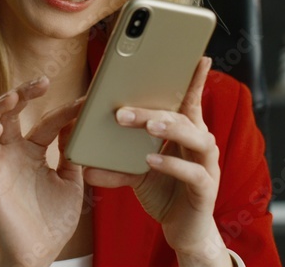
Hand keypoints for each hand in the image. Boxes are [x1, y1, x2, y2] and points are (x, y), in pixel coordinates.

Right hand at [0, 76, 86, 266]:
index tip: (86, 101)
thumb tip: (77, 121)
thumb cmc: (53, 220)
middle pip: (9, 113)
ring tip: (12, 96)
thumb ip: (71, 153)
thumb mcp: (71, 182)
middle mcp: (12, 153)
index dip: (64, 110)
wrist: (40, 255)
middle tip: (41, 82)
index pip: (46, 122)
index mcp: (32, 151)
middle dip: (22, 93)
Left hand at [82, 57, 228, 262]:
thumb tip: (78, 157)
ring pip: (195, 137)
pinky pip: (192, 172)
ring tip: (147, 125)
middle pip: (182, 115)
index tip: (195, 55)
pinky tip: (151, 160)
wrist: (183, 229)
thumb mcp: (135, 172)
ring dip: (169, 128)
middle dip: (153, 109)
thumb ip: (113, 162)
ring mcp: (207, 165)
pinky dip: (171, 164)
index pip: (189, 99)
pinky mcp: (205, 188)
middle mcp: (200, 143)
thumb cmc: (162, 191)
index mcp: (185, 132)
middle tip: (122, 111)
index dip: (193, 77)